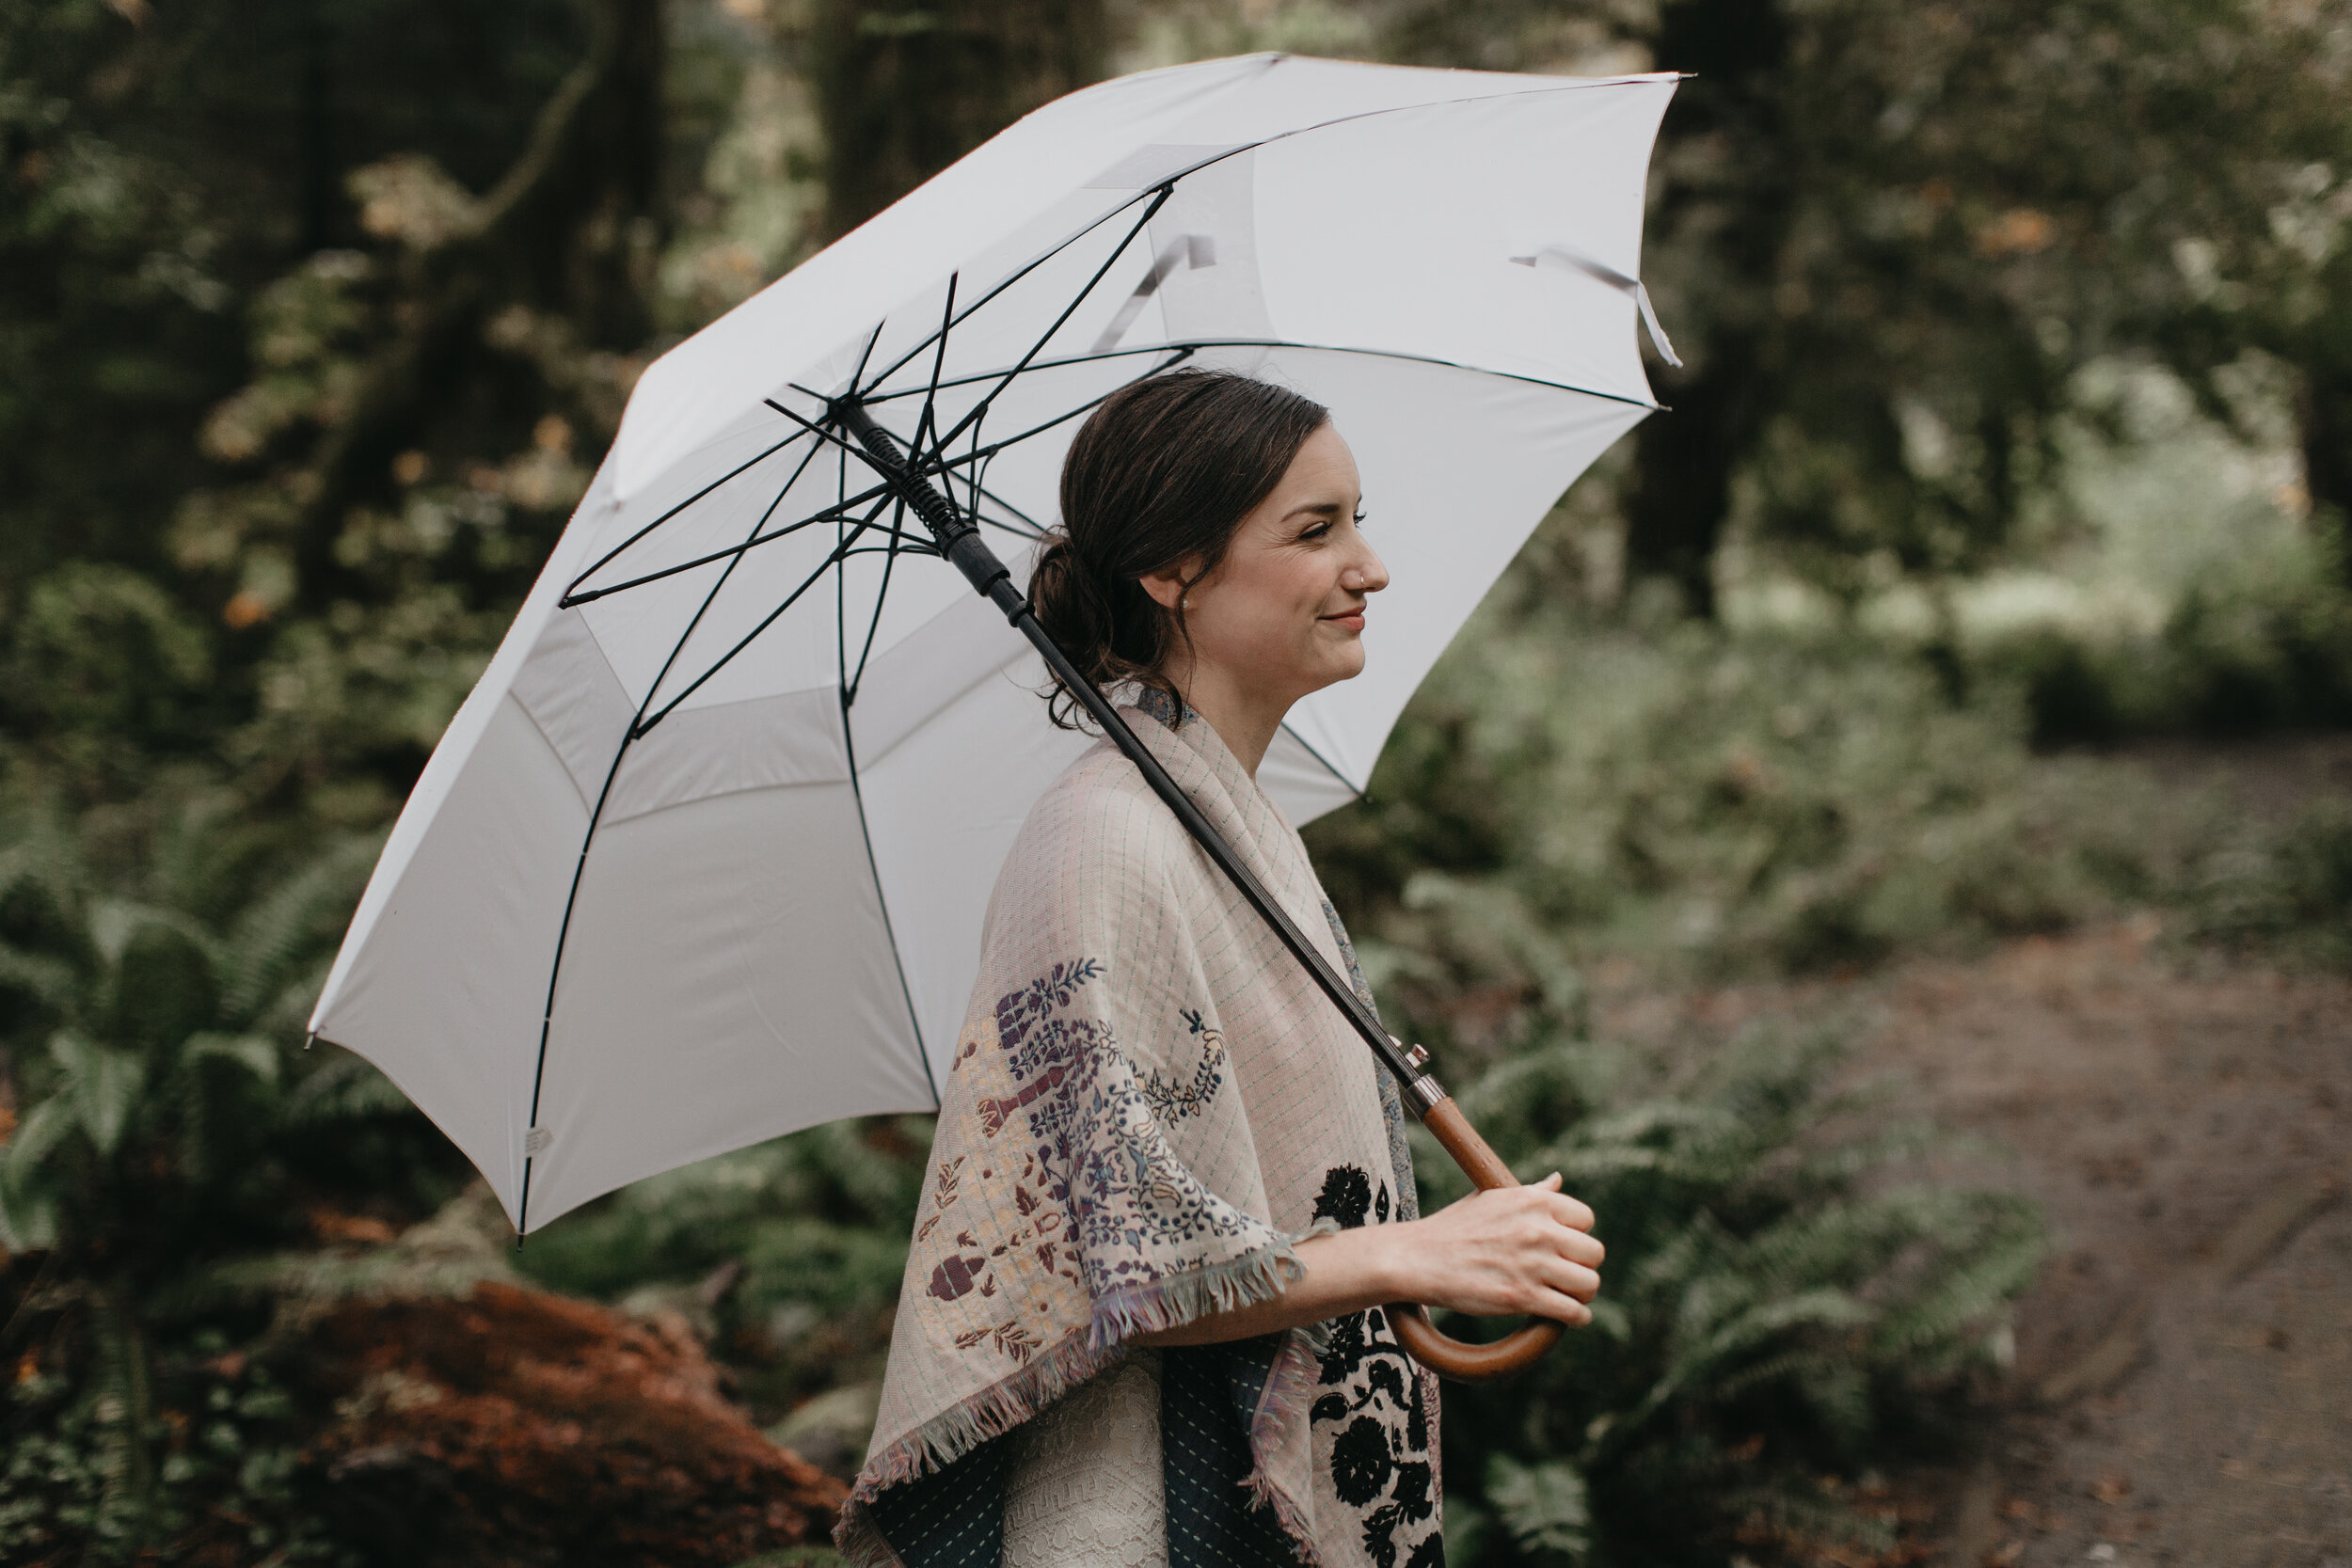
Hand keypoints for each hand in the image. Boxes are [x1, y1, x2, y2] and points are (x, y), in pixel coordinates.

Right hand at [1382, 1173, 1602, 1326]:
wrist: (1420, 1258)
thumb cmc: (1454, 1228)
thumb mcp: (1493, 1198)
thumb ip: (1532, 1193)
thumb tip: (1557, 1180)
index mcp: (1533, 1201)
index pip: (1585, 1219)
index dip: (1577, 1235)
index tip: (1565, 1247)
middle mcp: (1538, 1229)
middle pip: (1594, 1252)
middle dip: (1584, 1265)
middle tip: (1569, 1275)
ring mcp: (1532, 1263)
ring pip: (1589, 1283)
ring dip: (1582, 1293)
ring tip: (1570, 1296)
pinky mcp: (1523, 1296)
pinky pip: (1572, 1310)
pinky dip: (1576, 1317)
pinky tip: (1569, 1317)